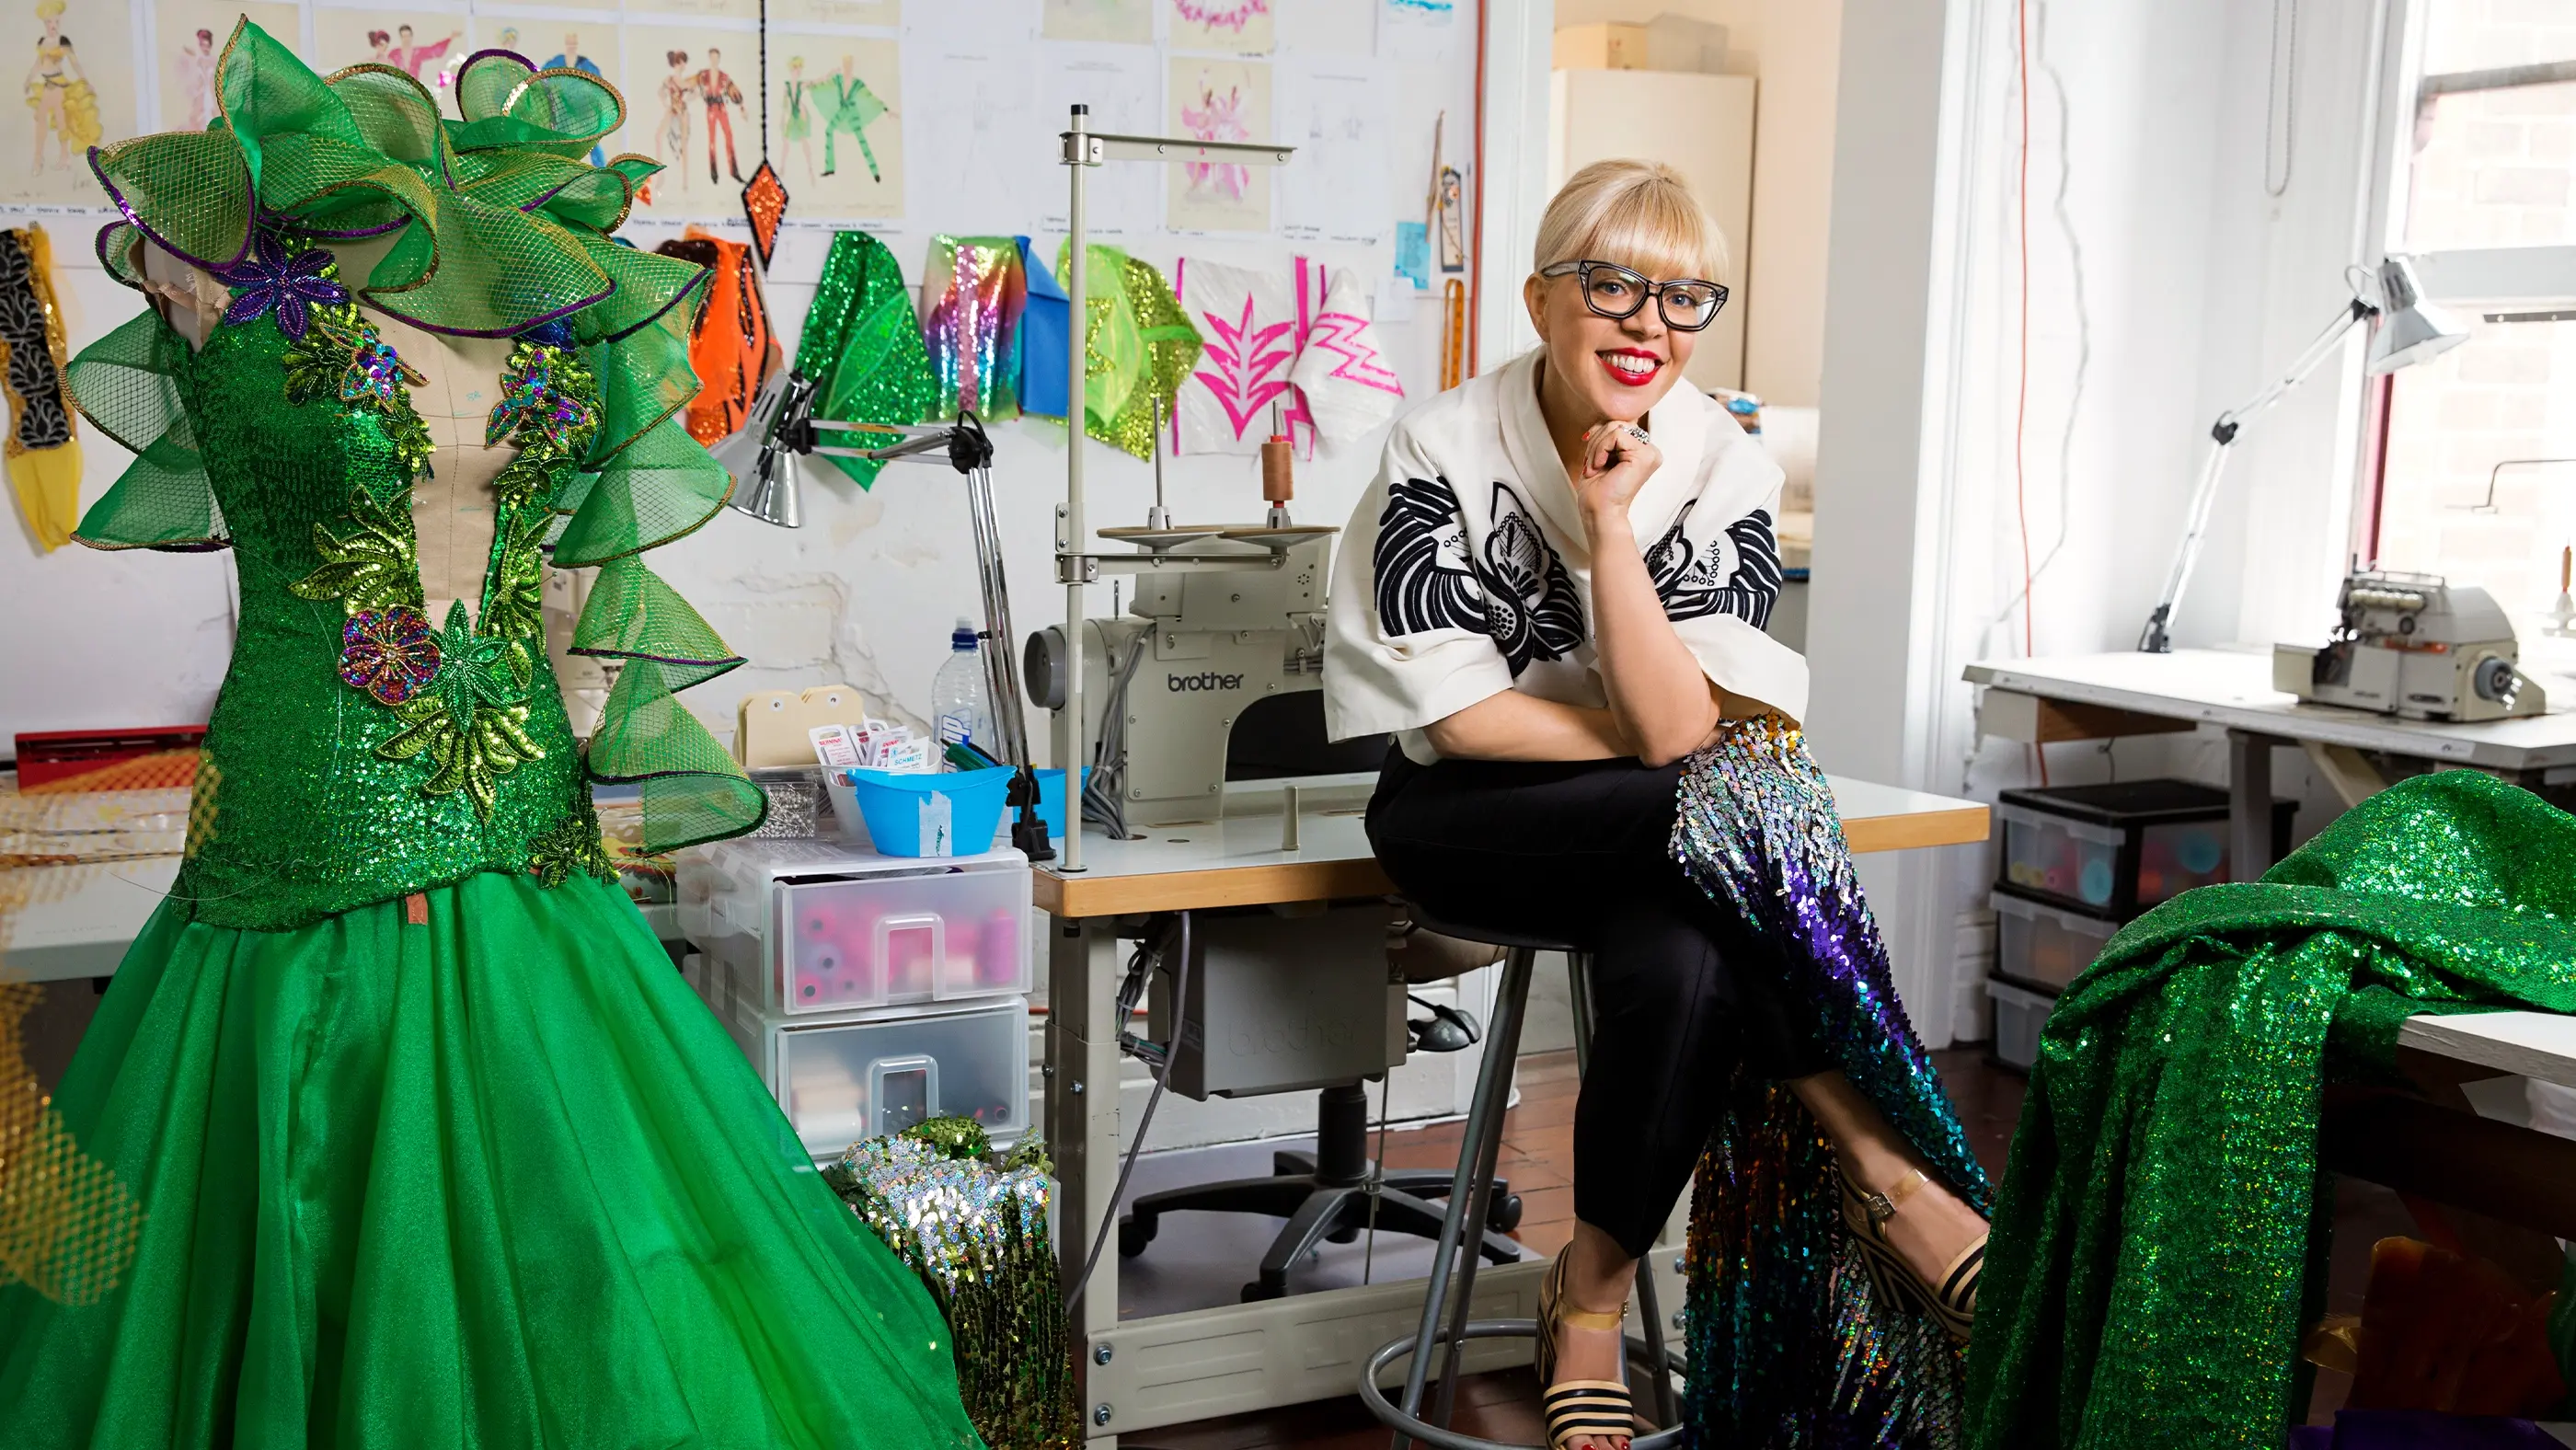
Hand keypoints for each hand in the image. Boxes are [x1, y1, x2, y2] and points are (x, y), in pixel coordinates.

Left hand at [1571, 420, 1660, 534]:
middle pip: (1617, 423)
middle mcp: (1650, 451)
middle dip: (1597, 440)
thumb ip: (1607, 436)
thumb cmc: (1597, 491)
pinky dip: (1600, 448)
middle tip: (1592, 465)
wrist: (1599, 513)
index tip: (1592, 458)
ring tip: (1595, 467)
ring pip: (1615, 427)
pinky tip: (1600, 465)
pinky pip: (1616, 435)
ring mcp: (1650, 453)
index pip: (1619, 425)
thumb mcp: (1600, 454)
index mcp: (1641, 451)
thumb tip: (1605, 419)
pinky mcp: (1644, 455)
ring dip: (1596, 446)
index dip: (1600, 436)